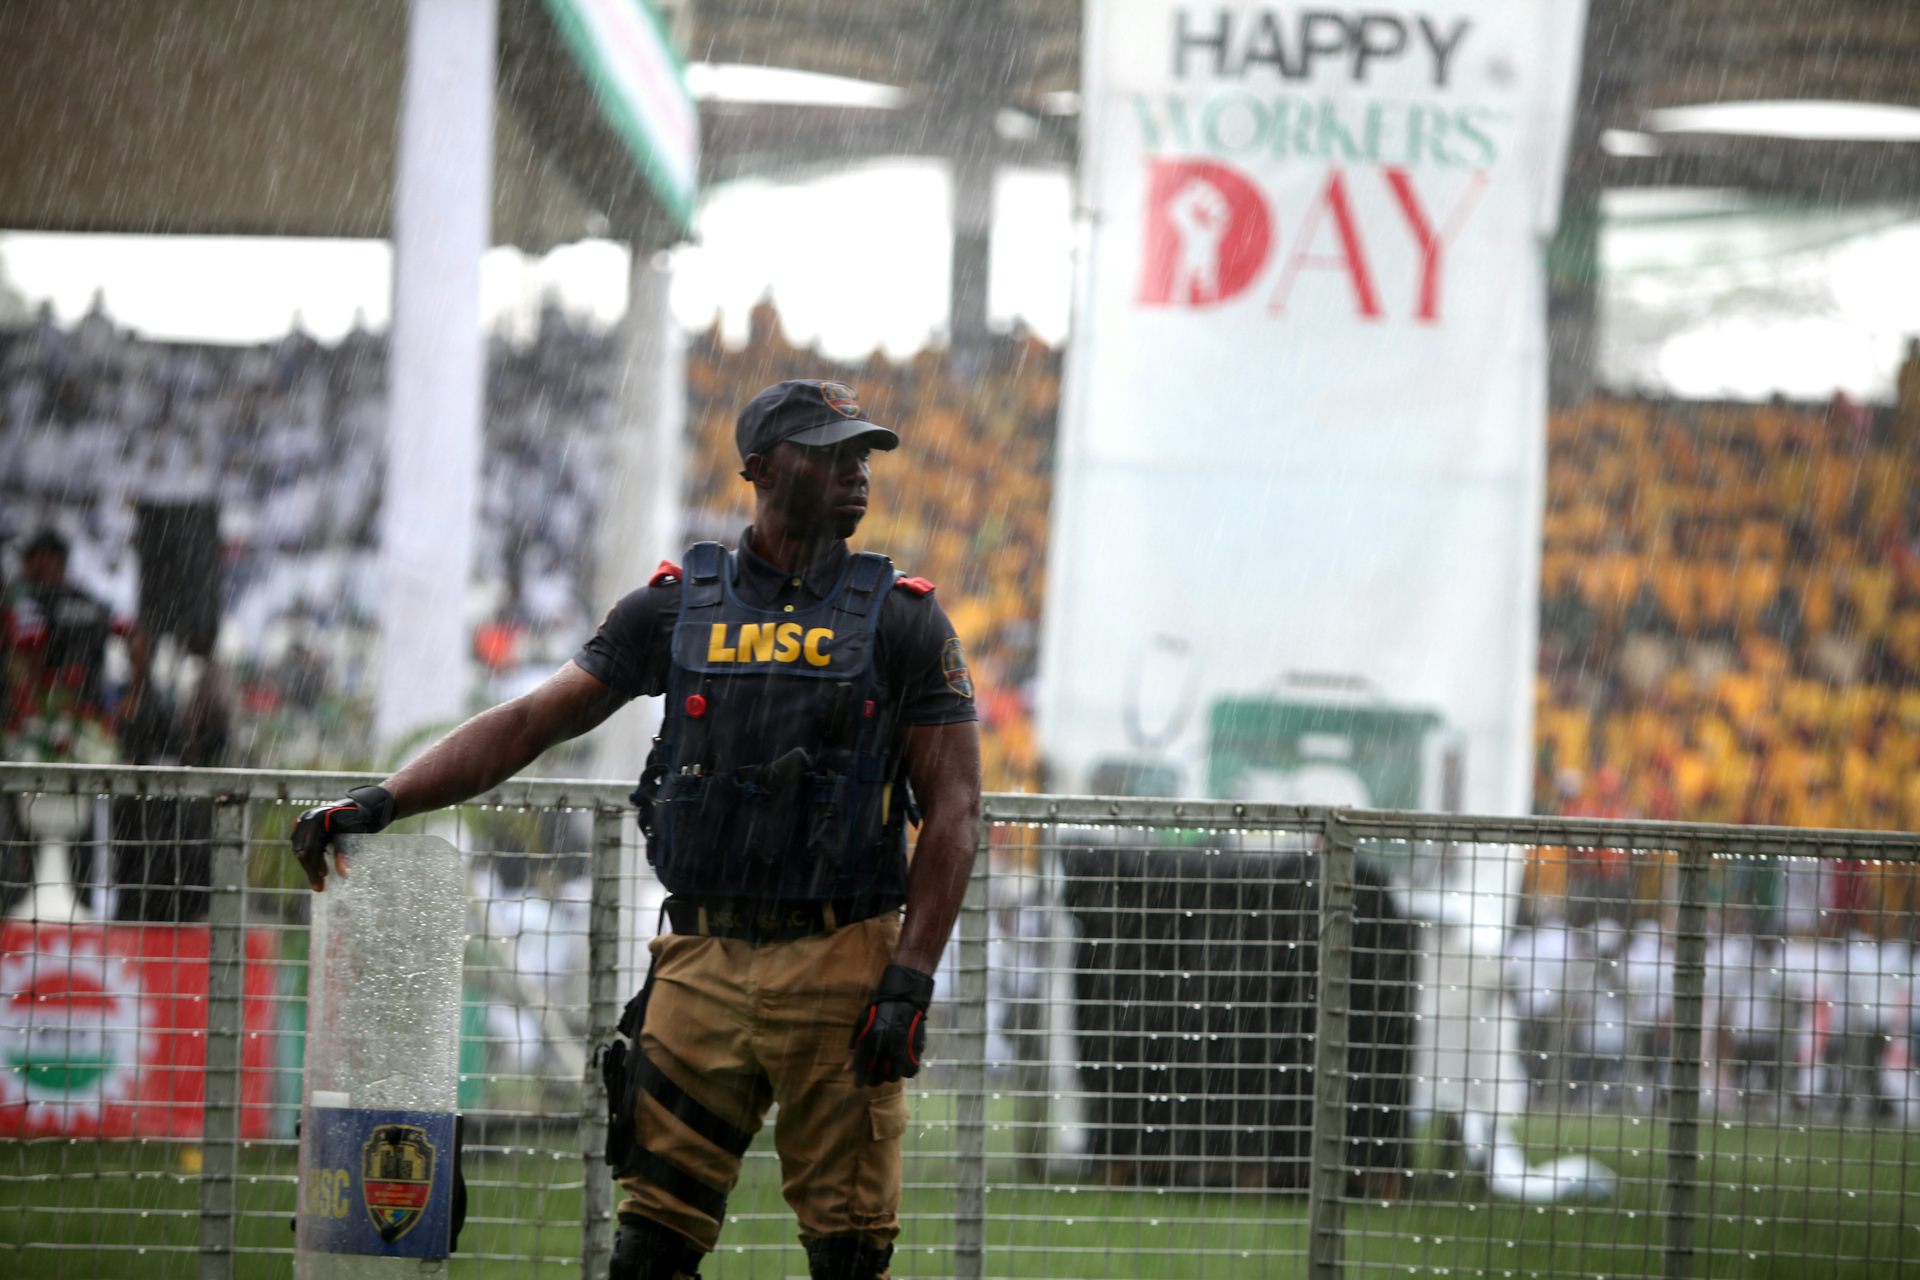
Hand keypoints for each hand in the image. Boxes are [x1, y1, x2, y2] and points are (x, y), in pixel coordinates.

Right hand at [291, 785, 394, 891]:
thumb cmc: (356, 821)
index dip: (316, 864)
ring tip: (318, 881)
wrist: (356, 807)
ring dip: (308, 866)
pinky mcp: (302, 826)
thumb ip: (345, 853)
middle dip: (310, 870)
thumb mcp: (353, 836)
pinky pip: (300, 845)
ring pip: (299, 849)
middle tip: (318, 887)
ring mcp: (302, 821)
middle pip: (303, 850)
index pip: (312, 846)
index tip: (323, 877)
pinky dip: (308, 858)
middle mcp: (307, 818)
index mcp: (319, 819)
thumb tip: (343, 874)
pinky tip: (316, 870)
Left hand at [848, 964, 934, 1086]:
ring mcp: (903, 1050)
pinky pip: (909, 1071)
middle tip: (872, 1078)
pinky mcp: (916, 1051)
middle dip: (873, 1080)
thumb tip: (847, 1070)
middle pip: (878, 1077)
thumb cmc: (879, 1011)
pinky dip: (904, 1071)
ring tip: (886, 1070)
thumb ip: (855, 1048)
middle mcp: (887, 1048)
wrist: (904, 999)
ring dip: (888, 1076)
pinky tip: (900, 1064)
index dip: (859, 1080)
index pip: (862, 1069)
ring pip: (894, 1076)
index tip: (858, 1085)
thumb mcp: (862, 1026)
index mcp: (872, 1041)